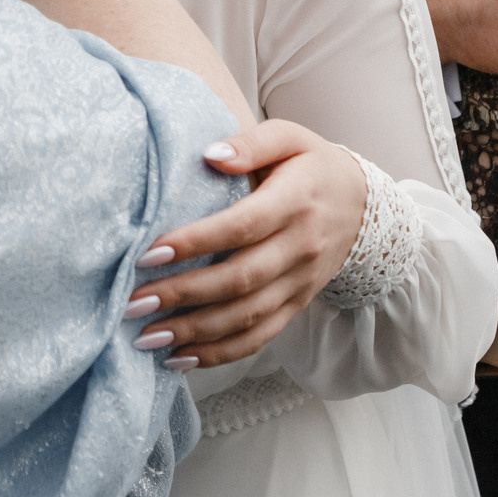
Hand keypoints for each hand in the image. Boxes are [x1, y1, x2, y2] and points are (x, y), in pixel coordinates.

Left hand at [122, 121, 367, 369]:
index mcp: (295, 202)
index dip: (195, 242)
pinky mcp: (297, 305)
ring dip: (194, 333)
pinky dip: (219, 354)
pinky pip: (260, 338)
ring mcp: (300, 283)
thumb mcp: (290, 138)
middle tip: (133, 303)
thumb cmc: (313, 166)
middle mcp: (300, 248)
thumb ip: (250, 142)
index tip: (149, 254)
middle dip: (182, 295)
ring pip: (247, 317)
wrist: (364, 206)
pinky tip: (180, 358)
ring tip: (146, 338)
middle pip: (239, 280)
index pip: (241, 227)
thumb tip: (209, 154)